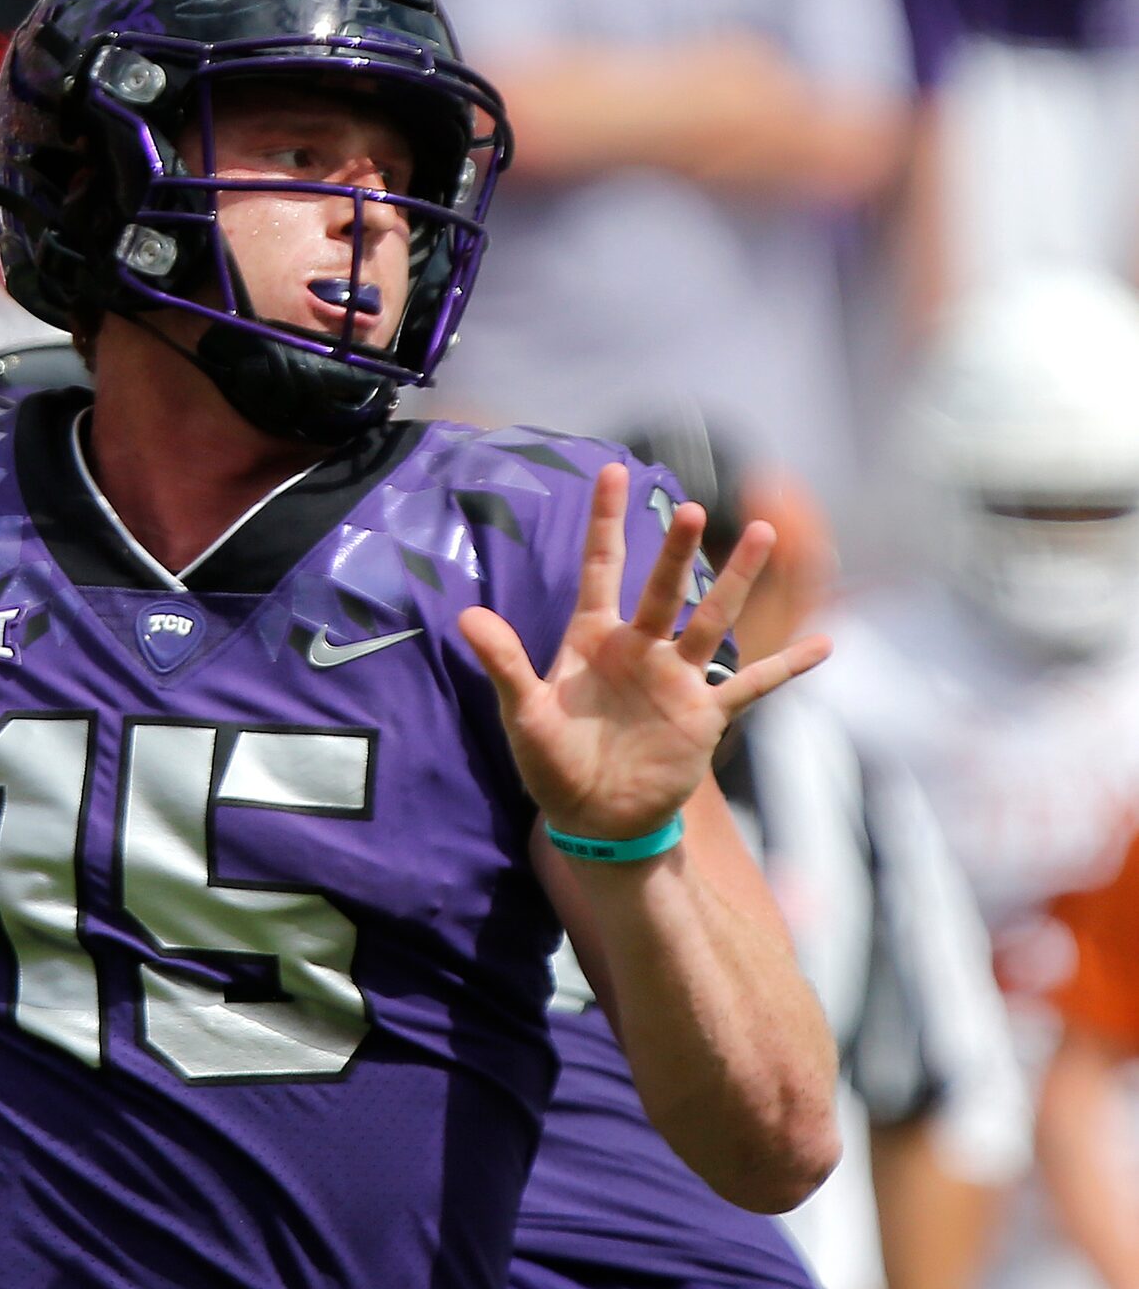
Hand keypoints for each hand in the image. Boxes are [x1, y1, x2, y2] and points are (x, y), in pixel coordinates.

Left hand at [459, 462, 830, 840]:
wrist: (594, 818)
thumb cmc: (553, 764)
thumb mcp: (523, 714)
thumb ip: (503, 663)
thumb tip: (465, 615)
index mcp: (593, 639)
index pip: (601, 567)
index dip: (604, 521)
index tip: (611, 470)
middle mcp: (640, 648)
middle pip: (662, 587)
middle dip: (674, 549)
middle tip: (690, 507)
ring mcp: (677, 679)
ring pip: (713, 620)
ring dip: (736, 581)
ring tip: (760, 535)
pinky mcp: (704, 715)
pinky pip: (752, 685)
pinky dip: (786, 667)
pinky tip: (823, 644)